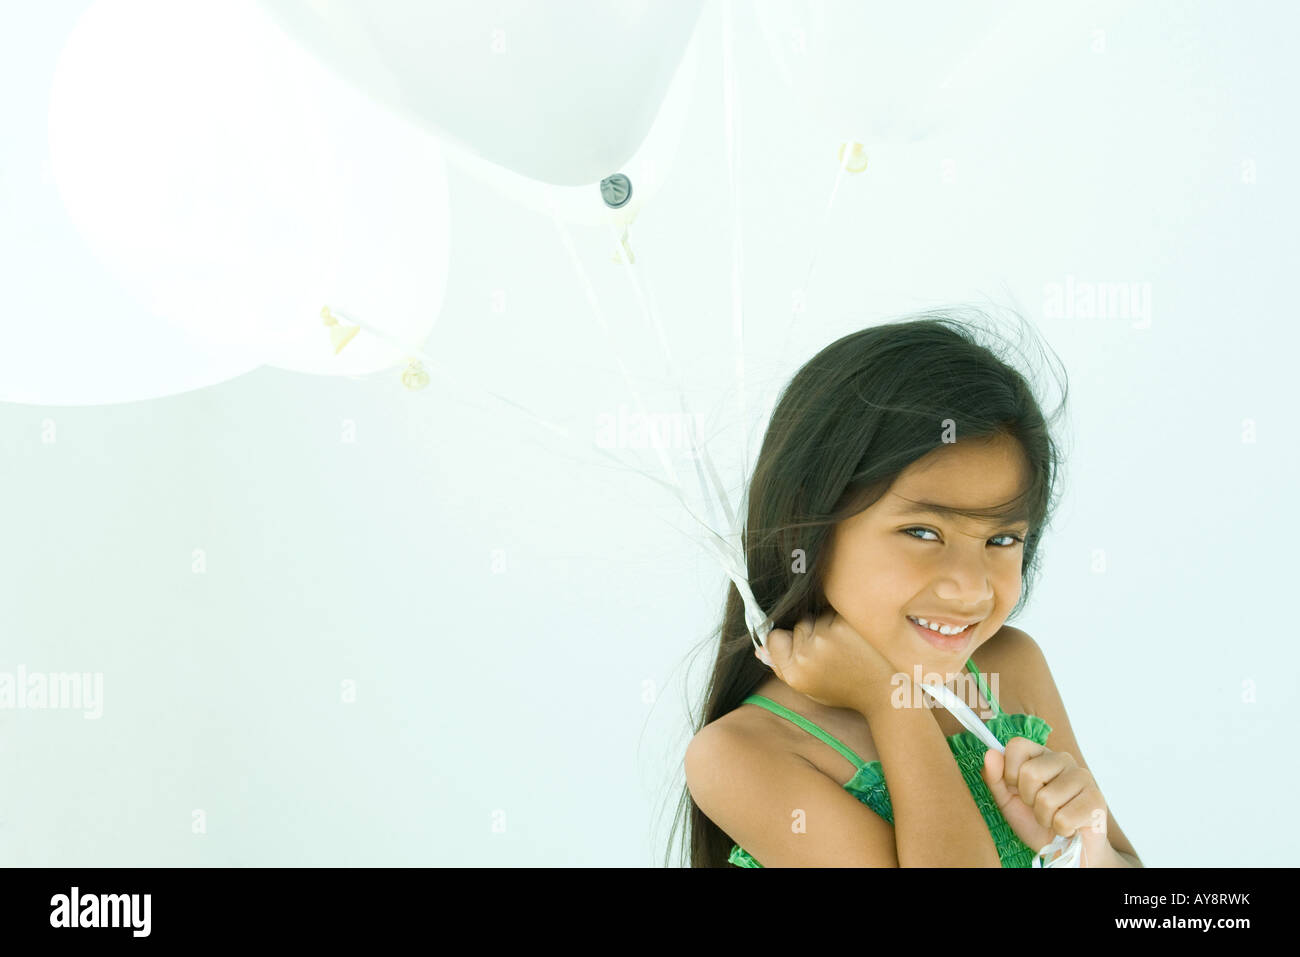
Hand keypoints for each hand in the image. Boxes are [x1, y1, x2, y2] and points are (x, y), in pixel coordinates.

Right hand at [757, 608, 900, 712]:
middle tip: (836, 654)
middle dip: (814, 633)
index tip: (808, 649)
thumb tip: (759, 650)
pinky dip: (846, 620)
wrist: (889, 691)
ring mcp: (827, 637)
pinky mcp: (846, 624)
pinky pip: (837, 611)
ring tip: (850, 646)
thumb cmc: (849, 689)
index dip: (791, 642)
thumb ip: (783, 668)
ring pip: (818, 616)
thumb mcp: (811, 687)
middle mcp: (808, 655)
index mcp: (795, 674)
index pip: (775, 638)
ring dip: (831, 625)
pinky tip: (858, 637)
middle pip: (798, 624)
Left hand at [980, 737, 1111, 866]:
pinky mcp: (1096, 800)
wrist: (1063, 849)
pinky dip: (1060, 829)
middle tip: (1038, 807)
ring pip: (1047, 799)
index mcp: (1041, 754)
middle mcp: (1064, 760)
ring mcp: (1083, 778)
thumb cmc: (1035, 821)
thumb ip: (995, 777)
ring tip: (1053, 818)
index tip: (1017, 789)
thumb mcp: (1007, 800)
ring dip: (1044, 817)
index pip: (1017, 746)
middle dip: (1028, 799)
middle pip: (1030, 772)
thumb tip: (990, 753)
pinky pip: (1063, 818)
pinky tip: (1068, 827)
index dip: (1010, 772)